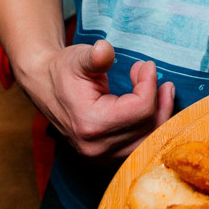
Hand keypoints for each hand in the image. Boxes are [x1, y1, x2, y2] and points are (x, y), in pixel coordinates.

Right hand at [34, 39, 174, 160]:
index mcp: (90, 123)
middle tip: (159, 79)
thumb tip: (105, 50)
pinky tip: (154, 107)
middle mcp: (97, 147)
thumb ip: (96, 56)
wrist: (45, 87)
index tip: (147, 65)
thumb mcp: (79, 58)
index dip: (149, 84)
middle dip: (159, 100)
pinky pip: (140, 146)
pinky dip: (150, 127)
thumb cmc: (63, 70)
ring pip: (148, 142)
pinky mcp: (106, 158)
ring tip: (164, 91)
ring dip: (160, 115)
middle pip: (148, 128)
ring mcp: (101, 157)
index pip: (139, 110)